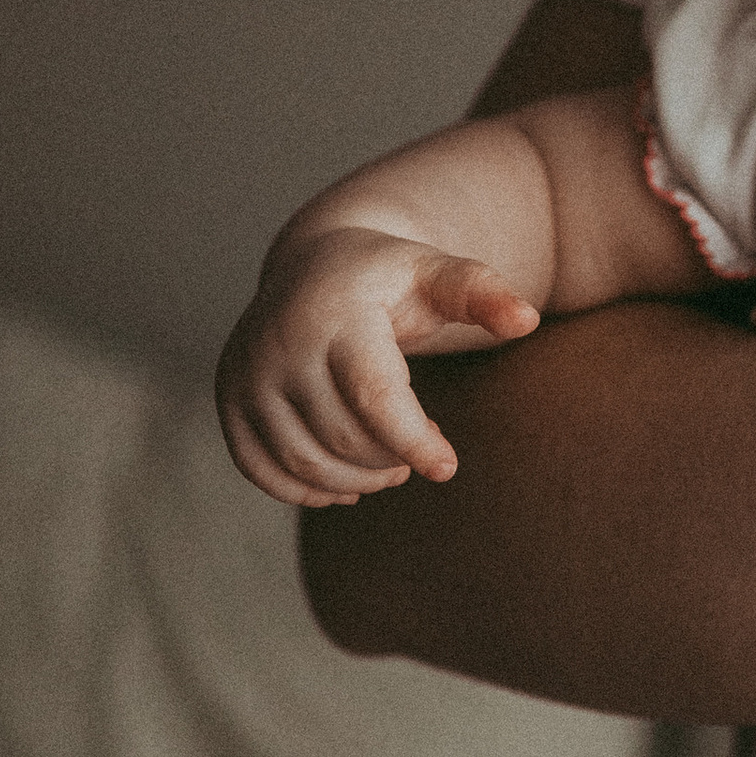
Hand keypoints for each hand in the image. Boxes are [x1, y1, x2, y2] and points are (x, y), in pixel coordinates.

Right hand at [214, 223, 540, 506]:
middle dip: (390, 458)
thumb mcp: (438, 275)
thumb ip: (482, 295)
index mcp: (334, 312)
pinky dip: (307, 490)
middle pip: (344, 437)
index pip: (374, 395)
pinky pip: (264, 472)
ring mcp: (245, 376)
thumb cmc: (389, 280)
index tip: (447, 469)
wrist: (313, 267)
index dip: (413, 440)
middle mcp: (278, 344)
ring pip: (305, 463)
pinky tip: (344, 480)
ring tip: (389, 465)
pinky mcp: (228, 405)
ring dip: (355, 479)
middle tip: (418, 454)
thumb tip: (527, 319)